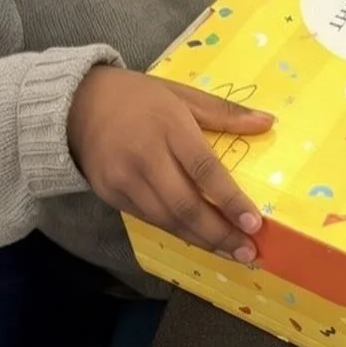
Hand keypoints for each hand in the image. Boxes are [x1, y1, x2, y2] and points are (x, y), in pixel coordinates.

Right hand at [68, 68, 272, 261]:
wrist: (77, 104)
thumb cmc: (138, 97)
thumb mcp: (182, 93)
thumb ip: (224, 112)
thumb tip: (268, 123)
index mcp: (168, 126)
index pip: (204, 169)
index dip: (230, 200)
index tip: (254, 223)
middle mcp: (145, 157)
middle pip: (186, 205)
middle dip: (220, 234)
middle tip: (249, 252)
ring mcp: (124, 180)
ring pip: (168, 220)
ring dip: (202, 241)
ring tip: (231, 253)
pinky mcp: (111, 195)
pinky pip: (150, 220)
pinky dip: (177, 233)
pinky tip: (200, 240)